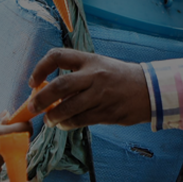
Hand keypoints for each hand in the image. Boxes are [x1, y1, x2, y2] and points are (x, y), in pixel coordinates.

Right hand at [0, 116, 31, 181]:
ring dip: (2, 147)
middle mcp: (4, 153)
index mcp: (1, 136)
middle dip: (13, 136)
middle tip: (0, 130)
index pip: (26, 128)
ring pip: (7, 153)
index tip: (21, 121)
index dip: (25, 123)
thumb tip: (7, 116)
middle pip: (18, 142)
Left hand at [28, 49, 150, 128]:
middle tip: (32, 108)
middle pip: (60, 86)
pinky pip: (81, 120)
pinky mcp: (107, 112)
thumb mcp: (100, 66)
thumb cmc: (120, 78)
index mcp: (90, 60)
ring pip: (69, 107)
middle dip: (41, 99)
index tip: (33, 82)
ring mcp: (101, 95)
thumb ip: (77, 75)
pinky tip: (64, 125)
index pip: (58, 56)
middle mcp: (94, 75)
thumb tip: (50, 92)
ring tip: (49, 120)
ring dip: (54, 116)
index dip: (40, 68)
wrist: (150, 90)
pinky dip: (68, 124)